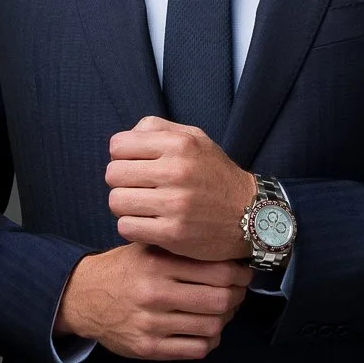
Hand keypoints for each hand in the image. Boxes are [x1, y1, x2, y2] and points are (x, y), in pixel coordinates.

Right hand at [54, 242, 252, 360]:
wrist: (83, 298)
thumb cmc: (123, 269)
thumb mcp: (146, 247)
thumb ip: (180, 248)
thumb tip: (226, 250)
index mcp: (158, 264)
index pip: (218, 272)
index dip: (240, 274)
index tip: (243, 273)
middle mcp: (155, 294)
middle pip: (220, 301)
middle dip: (237, 297)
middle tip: (237, 292)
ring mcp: (152, 324)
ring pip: (212, 327)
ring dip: (225, 319)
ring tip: (222, 310)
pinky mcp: (148, 348)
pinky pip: (196, 349)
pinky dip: (210, 340)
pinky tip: (206, 330)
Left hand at [105, 116, 255, 261]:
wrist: (250, 215)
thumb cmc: (215, 175)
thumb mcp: (196, 139)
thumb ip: (159, 129)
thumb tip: (125, 138)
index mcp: (179, 144)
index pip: (118, 145)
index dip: (122, 157)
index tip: (136, 166)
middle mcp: (177, 171)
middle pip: (113, 174)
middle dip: (121, 182)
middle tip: (138, 189)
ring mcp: (175, 204)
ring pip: (116, 202)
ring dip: (125, 207)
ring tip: (142, 207)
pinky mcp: (173, 234)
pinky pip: (126, 227)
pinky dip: (132, 227)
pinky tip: (148, 224)